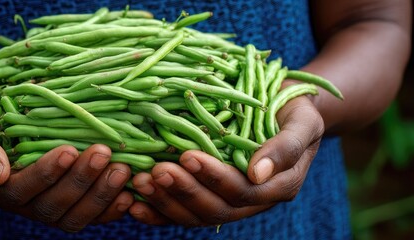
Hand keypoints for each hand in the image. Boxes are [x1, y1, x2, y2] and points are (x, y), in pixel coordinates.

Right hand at [0, 84, 133, 231]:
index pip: (18, 191)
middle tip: (105, 154)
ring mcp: (42, 202)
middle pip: (50, 208)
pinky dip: (109, 207)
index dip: (45, 175)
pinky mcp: (64, 197)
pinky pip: (87, 213)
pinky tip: (128, 192)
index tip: (69, 150)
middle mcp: (18, 201)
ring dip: (100, 196)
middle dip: (80, 183)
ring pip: (72, 217)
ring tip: (123, 170)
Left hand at [128, 96, 323, 225]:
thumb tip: (258, 173)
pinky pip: (184, 213)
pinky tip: (135, 204)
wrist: (283, 108)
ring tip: (140, 182)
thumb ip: (286, 146)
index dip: (215, 177)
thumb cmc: (294, 110)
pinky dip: (159, 212)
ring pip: (197, 215)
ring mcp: (229, 201)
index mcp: (278, 186)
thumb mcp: (302, 121)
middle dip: (185, 191)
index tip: (188, 155)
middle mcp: (253, 200)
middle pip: (216, 208)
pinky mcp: (209, 196)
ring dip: (167, 202)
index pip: (244, 191)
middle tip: (157, 171)